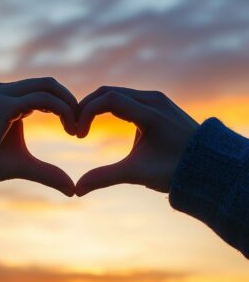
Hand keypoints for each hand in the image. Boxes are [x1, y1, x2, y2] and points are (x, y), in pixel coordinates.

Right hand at [0, 78, 76, 195]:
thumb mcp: (22, 166)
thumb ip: (47, 173)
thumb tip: (71, 190)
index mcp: (8, 100)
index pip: (44, 91)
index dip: (64, 105)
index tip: (75, 129)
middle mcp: (5, 92)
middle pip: (49, 84)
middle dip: (71, 101)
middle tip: (82, 126)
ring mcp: (3, 95)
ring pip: (48, 87)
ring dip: (69, 105)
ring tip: (76, 129)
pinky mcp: (2, 104)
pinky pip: (41, 99)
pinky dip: (60, 109)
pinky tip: (69, 127)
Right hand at [76, 86, 197, 195]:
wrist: (207, 167)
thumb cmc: (174, 170)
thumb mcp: (137, 174)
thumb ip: (105, 177)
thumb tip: (77, 190)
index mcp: (149, 112)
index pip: (107, 99)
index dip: (86, 113)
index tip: (78, 134)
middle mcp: (153, 99)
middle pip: (109, 92)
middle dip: (87, 107)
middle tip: (74, 126)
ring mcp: (158, 99)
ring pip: (118, 93)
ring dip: (98, 106)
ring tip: (84, 125)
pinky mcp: (159, 104)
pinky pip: (129, 98)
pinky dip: (111, 106)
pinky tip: (102, 122)